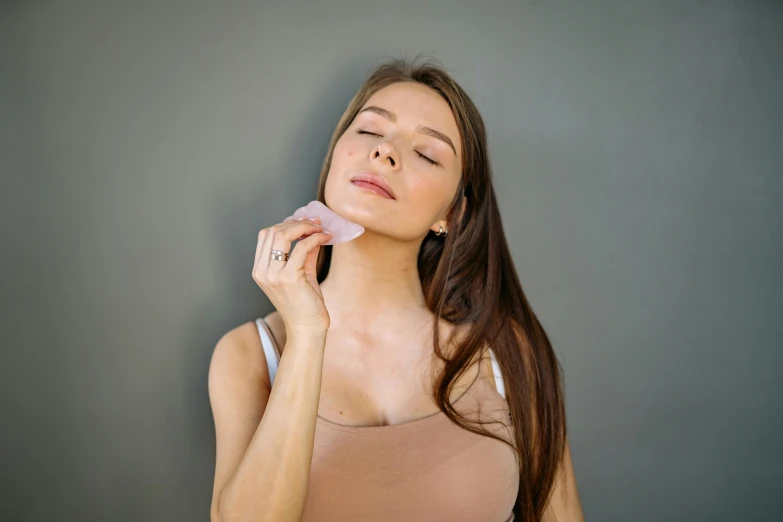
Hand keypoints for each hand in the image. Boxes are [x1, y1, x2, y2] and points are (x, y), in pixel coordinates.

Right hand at [252, 216, 331, 336]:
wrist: (307, 328)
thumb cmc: (305, 304)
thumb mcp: (302, 272)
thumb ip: (304, 252)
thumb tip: (313, 231)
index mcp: (260, 270)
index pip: (266, 235)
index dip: (286, 224)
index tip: (305, 222)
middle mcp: (262, 271)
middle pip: (272, 231)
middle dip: (296, 222)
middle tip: (315, 223)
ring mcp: (273, 275)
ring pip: (283, 235)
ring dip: (304, 227)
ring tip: (320, 229)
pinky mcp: (288, 277)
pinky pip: (301, 247)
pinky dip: (315, 238)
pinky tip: (325, 238)